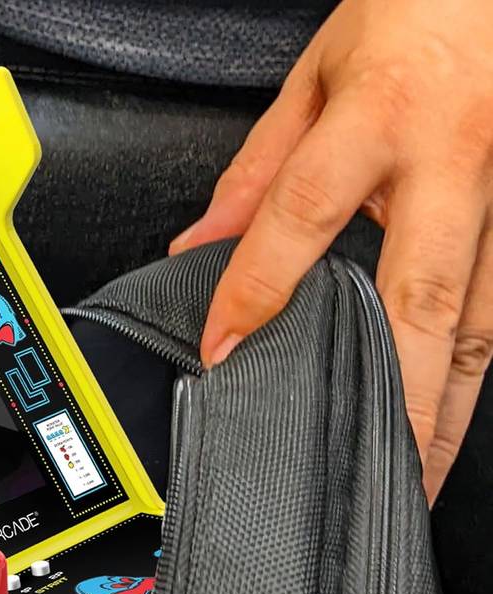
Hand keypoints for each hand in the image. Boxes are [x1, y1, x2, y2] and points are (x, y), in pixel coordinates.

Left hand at [170, 0, 492, 502]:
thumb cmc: (421, 8)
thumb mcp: (320, 72)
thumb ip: (259, 168)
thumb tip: (200, 245)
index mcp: (386, 114)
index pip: (303, 216)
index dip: (256, 288)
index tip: (221, 348)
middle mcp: (457, 162)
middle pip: (421, 300)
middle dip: (396, 397)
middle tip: (375, 473)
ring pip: (483, 323)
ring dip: (449, 409)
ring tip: (420, 476)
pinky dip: (477, 370)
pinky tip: (453, 414)